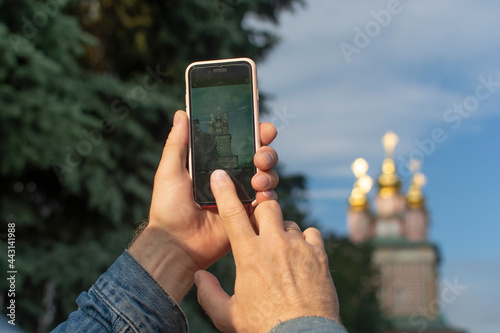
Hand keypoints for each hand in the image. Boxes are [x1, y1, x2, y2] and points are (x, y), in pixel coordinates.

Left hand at [129, 110, 278, 301]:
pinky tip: (261, 195)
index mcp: (215, 166)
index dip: (255, 134)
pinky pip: (268, 203)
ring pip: (268, 178)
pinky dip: (269, 196)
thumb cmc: (168, 208)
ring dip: (269, 173)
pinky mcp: (249, 217)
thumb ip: (177, 144)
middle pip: (260, 158)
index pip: (240, 144)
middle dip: (267, 152)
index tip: (262, 127)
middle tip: (260, 156)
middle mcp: (232, 179)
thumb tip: (182, 113)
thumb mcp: (169, 172)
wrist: (175, 245)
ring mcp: (243, 197)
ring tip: (257, 178)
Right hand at [194, 170, 340, 332]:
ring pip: (289, 221)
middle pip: (266, 206)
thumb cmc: (263, 328)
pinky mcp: (319, 255)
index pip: (232, 213)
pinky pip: (311, 233)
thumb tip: (198, 276)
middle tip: (260, 226)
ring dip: (282, 231)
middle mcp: (274, 244)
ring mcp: (299, 247)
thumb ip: (209, 294)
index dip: (224, 190)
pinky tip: (301, 254)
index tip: (220, 175)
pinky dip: (305, 240)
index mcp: (248, 255)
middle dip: (261, 211)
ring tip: (281, 251)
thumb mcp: (228, 315)